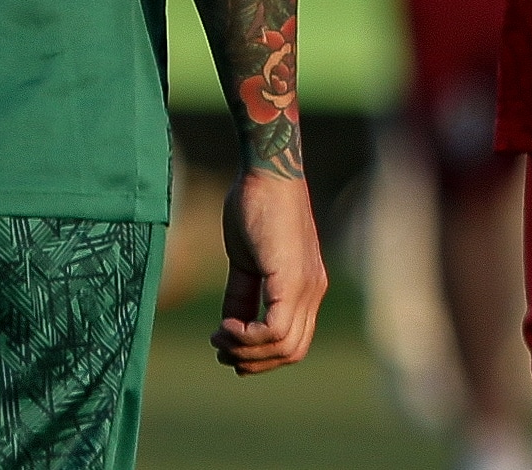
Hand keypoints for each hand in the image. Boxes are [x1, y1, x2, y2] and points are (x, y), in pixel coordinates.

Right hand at [210, 170, 325, 375]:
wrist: (266, 172)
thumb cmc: (254, 205)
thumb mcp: (246, 260)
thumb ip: (242, 294)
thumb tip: (229, 326)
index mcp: (306, 287)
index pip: (293, 341)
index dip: (261, 353)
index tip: (227, 344)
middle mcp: (312, 291)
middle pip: (291, 352)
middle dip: (253, 360)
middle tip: (221, 350)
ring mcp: (306, 287)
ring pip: (284, 346)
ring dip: (246, 350)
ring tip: (219, 336)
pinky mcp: (292, 279)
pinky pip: (275, 330)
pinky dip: (247, 336)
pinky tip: (225, 325)